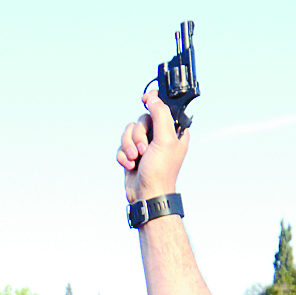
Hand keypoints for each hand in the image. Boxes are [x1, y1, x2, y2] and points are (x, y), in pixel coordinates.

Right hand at [118, 89, 188, 203]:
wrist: (147, 195)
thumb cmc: (160, 171)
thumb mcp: (165, 139)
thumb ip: (160, 115)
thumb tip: (153, 98)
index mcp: (173, 131)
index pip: (162, 107)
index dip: (153, 101)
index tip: (145, 100)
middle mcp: (160, 136)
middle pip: (142, 120)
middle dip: (138, 135)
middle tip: (144, 149)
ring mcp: (145, 146)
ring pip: (129, 132)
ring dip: (129, 146)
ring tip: (135, 159)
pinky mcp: (133, 154)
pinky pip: (121, 145)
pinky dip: (123, 156)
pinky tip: (130, 166)